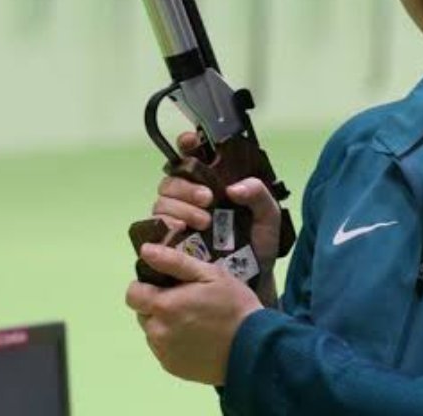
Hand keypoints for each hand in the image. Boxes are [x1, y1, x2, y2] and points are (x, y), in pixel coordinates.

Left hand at [125, 243, 262, 384]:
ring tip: (193, 320)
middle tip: (185, 301)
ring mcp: (164, 353)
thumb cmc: (234, 305)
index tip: (166, 284)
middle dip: (157, 304)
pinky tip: (196, 338)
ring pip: (152, 331)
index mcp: (163, 306)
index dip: (146, 286)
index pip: (132, 293)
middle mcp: (157, 332)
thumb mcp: (210, 274)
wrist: (254, 349)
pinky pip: (163, 349)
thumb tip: (145, 250)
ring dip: (164, 324)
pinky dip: (173, 342)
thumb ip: (174, 261)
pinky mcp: (173, 367)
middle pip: (143, 313)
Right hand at [151, 132, 284, 277]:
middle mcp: (189, 200)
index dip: (186, 145)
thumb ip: (259, 194)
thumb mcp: (267, 216)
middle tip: (208, 198)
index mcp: (211, 186)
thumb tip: (234, 188)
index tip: (190, 141)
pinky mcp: (168, 242)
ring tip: (204, 221)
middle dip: (186, 186)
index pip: (192, 158)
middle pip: (171, 180)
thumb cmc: (258, 246)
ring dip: (180, 207)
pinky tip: (181, 231)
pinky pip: (155, 227)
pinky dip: (166, 225)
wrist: (253, 281)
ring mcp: (177, 220)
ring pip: (162, 202)